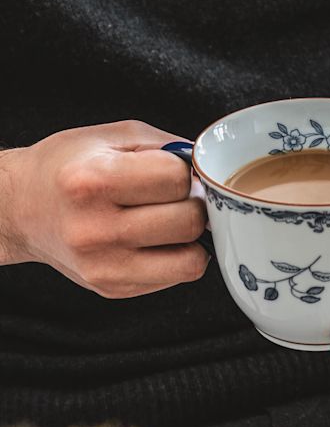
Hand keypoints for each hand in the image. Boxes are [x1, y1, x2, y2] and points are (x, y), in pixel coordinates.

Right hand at [0, 120, 208, 297]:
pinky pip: (176, 277)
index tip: (171, 171)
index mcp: (93, 181)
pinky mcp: (112, 289)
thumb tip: (211, 171)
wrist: (20, 208)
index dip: (184, 172)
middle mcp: (95, 229)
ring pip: (192, 260)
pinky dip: (175, 257)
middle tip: (174, 197)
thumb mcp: (112, 138)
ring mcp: (104, 266)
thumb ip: (166, 148)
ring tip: (168, 220)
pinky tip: (152, 240)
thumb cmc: (67, 167)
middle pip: (190, 222)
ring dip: (191, 238)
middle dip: (193, 204)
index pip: (178, 180)